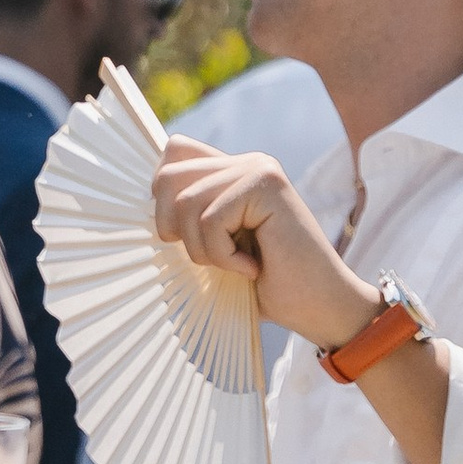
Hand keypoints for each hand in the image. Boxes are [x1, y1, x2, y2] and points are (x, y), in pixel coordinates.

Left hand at [151, 141, 369, 350]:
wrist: (320, 309)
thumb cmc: (268, 287)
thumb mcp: (214, 248)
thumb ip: (189, 218)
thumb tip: (142, 203)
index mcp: (233, 171)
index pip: (173, 154)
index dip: (162, 196)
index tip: (186, 237)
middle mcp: (246, 161)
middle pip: (167, 175)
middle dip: (174, 228)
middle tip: (211, 258)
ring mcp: (258, 168)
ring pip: (185, 202)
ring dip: (202, 251)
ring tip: (237, 266)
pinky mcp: (266, 185)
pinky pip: (210, 219)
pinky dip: (222, 257)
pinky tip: (253, 268)